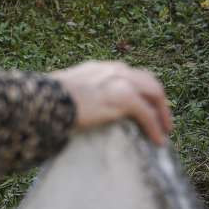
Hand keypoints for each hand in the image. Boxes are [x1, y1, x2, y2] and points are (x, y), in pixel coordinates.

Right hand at [51, 61, 172, 144]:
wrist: (43, 100)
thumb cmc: (46, 100)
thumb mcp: (67, 93)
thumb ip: (80, 97)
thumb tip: (79, 112)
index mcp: (99, 68)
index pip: (130, 75)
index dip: (142, 91)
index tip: (147, 107)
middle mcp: (113, 70)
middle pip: (148, 81)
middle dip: (159, 101)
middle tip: (163, 120)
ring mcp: (119, 81)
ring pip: (154, 94)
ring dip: (162, 114)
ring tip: (164, 131)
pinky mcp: (123, 97)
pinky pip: (147, 114)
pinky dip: (155, 127)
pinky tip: (157, 140)